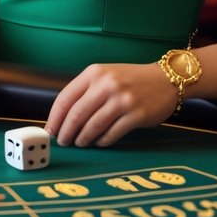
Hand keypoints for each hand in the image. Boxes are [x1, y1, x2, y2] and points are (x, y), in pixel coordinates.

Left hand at [45, 63, 177, 146]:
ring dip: (83, 139)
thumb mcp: (105, 76)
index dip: (54, 118)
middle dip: (66, 132)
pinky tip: (99, 142)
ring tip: (80, 143)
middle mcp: (107, 84)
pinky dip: (102, 141)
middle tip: (63, 142)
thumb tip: (63, 117)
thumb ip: (86, 91)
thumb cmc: (130, 80)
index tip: (50, 130)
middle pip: (76, 114)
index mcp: (94, 73)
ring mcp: (122, 100)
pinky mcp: (136, 115)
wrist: (166, 79)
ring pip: (93, 126)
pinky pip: (112, 134)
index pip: (65, 98)